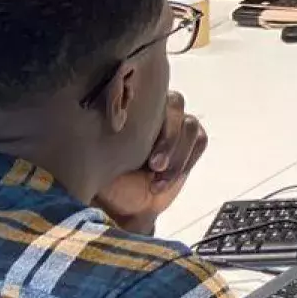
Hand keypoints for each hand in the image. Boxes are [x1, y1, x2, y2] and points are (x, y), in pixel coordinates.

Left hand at [95, 91, 206, 234]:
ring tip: (159, 178)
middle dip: (168, 139)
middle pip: (175, 105)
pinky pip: (199, 142)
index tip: (137, 145)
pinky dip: (186, 162)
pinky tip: (165, 181)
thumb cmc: (106, 180)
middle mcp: (156, 109)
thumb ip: (101, 140)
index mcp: (131, 105)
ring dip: (178, 153)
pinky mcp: (191, 143)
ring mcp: (176, 125)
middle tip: (155, 165)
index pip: (149, 92)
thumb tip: (103, 120)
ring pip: (190, 125)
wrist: (123, 205)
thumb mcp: (97, 160)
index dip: (149, 116)